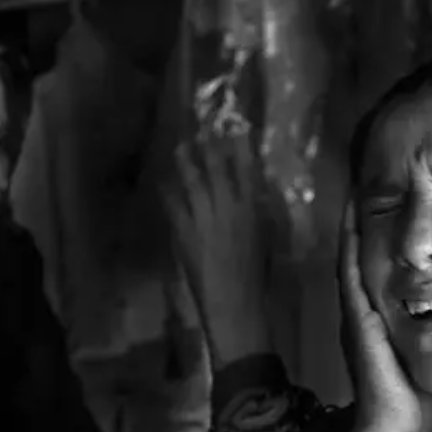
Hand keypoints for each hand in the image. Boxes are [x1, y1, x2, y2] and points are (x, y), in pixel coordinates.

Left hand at [163, 134, 271, 364]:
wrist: (234, 302)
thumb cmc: (257, 277)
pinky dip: (168, 192)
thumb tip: (259, 195)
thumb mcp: (268, 240)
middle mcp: (227, 207)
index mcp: (252, 210)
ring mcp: (203, 218)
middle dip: (210, 146)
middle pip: (217, 168)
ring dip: (186, 162)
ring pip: (193, 181)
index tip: (237, 129)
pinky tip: (163, 183)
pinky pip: (173, 205)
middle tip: (202, 129)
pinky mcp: (184, 232)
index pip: (248, 169)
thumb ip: (262, 215)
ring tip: (180, 148)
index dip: (241, 147)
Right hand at [339, 201, 431, 431]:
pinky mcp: (356, 320)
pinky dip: (348, 245)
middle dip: (359, 227)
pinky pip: (349, 274)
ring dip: (350, 227)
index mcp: (378, 323)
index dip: (377, 243)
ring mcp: (354, 316)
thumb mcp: (424, 360)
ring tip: (354, 193)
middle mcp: (362, 315)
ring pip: (349, 260)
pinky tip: (352, 220)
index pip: (376, 274)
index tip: (385, 213)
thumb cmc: (415, 401)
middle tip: (362, 191)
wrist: (395, 427)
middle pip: (359, 260)